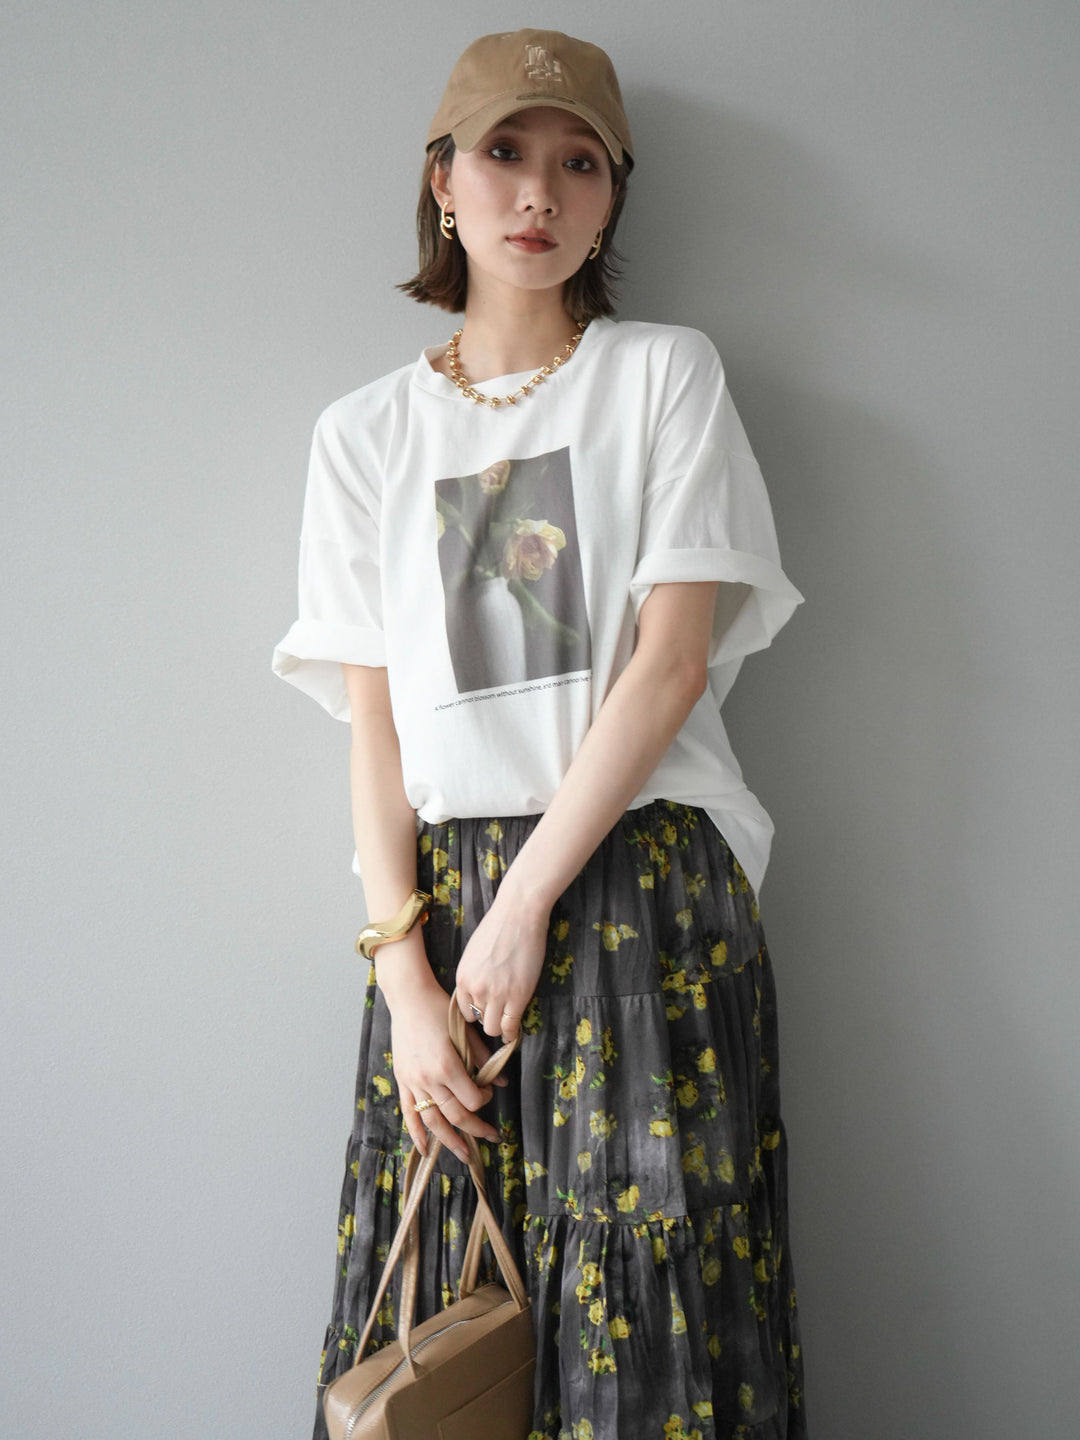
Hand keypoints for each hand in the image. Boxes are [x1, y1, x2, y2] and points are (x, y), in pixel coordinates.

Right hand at [386, 977, 504, 1160]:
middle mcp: (429, 1078)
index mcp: (447, 1065)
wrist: (409, 998)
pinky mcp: (402, 1080)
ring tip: (463, 1154)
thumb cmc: (439, 1010)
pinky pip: (409, 1113)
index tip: (488, 1092)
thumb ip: (483, 1057)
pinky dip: (416, 1133)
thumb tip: (502, 1081)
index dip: (484, 1100)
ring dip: (449, 1140)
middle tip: (491, 1136)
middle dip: (475, 1129)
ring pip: (432, 1121)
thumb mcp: (465, 1031)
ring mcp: (413, 1081)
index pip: (471, 1099)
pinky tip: (424, 1148)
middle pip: (455, 1115)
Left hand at [453, 889, 549, 1043]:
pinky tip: (514, 1033)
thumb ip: (473, 974)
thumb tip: (479, 990)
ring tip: (507, 1025)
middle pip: (478, 1020)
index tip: (486, 1012)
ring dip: (500, 1027)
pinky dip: (512, 1033)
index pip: (463, 1010)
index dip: (476, 1012)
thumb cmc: (498, 927)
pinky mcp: (517, 995)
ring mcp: (496, 994)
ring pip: (493, 1027)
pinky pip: (511, 1025)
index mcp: (463, 978)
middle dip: (488, 1019)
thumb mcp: (474, 953)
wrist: (519, 913)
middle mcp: (475, 989)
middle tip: (499, 1016)